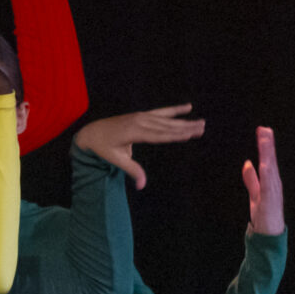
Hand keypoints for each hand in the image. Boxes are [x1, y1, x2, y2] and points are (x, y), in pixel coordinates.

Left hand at [74, 103, 202, 189]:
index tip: (189, 135)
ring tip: (201, 122)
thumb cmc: (103, 148)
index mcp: (133, 132)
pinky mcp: (142, 115)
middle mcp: (139, 122)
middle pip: (166, 126)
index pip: (158, 135)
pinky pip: (161, 112)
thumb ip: (132, 170)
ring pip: (166, 119)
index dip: (174, 136)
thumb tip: (142, 186)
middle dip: (185, 128)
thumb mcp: (116, 160)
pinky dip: (174, 110)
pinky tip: (188, 107)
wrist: (91, 132)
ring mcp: (141, 116)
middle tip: (202, 128)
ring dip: (184, 121)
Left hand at [244, 126, 283, 235]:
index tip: (262, 130)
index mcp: (270, 180)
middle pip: (271, 160)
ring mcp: (273, 191)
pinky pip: (268, 186)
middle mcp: (274, 183)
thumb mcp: (255, 193)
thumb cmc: (264, 214)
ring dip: (268, 155)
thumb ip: (251, 179)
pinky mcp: (270, 201)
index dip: (265, 145)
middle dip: (268, 145)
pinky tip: (265, 165)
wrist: (269, 234)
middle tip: (264, 128)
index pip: (268, 159)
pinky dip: (267, 175)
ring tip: (265, 141)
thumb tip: (247, 164)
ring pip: (270, 169)